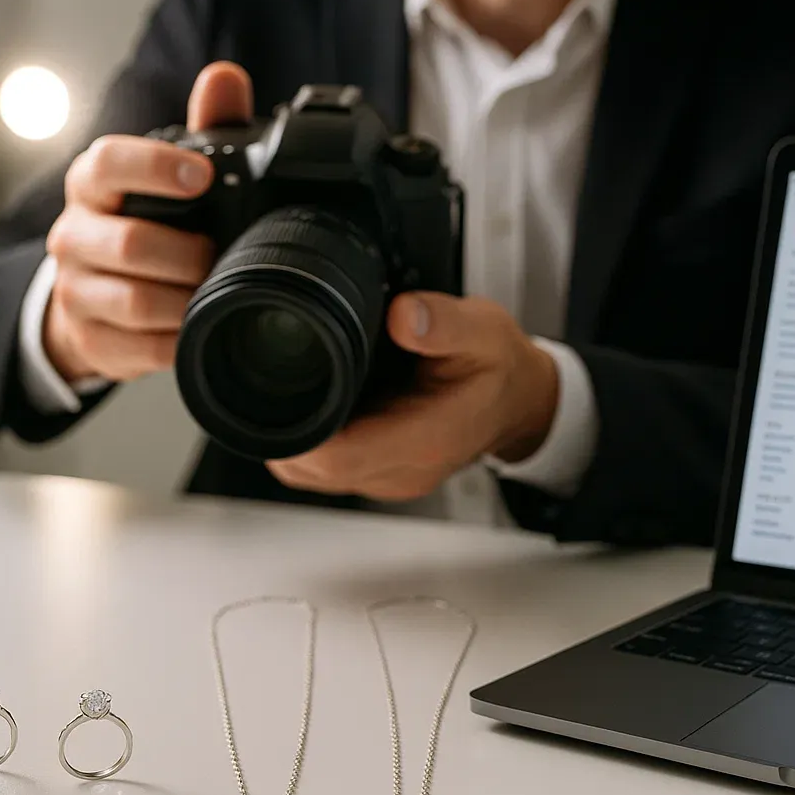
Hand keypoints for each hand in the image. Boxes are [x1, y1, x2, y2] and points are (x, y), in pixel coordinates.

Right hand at [42, 62, 253, 382]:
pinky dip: (179, 340)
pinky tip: (197, 326)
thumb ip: (202, 126)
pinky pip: (144, 349)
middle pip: (130, 243)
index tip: (203, 176)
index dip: (155, 167)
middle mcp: (73, 236)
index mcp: (90, 185)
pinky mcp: (90, 341)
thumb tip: (225, 78)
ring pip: (136, 301)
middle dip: (187, 253)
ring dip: (186, 299)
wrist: (90, 301)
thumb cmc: (141, 224)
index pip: (108, 163)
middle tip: (219, 255)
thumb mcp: (167, 177)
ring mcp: (75, 292)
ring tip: (212, 291)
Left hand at [267, 295, 559, 500]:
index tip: (280, 397)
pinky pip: (331, 470)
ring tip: (301, 391)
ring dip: (298, 439)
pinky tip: (323, 407)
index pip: (339, 458)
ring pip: (315, 476)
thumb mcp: (482, 331)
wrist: (518, 400)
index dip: (299, 435)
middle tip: (277, 384)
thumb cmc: (500, 369)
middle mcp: (405, 470)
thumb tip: (402, 316)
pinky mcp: (383, 475)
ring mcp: (392, 479)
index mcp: (426, 439)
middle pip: (315, 470)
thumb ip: (442, 322)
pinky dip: (315, 443)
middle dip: (286, 432)